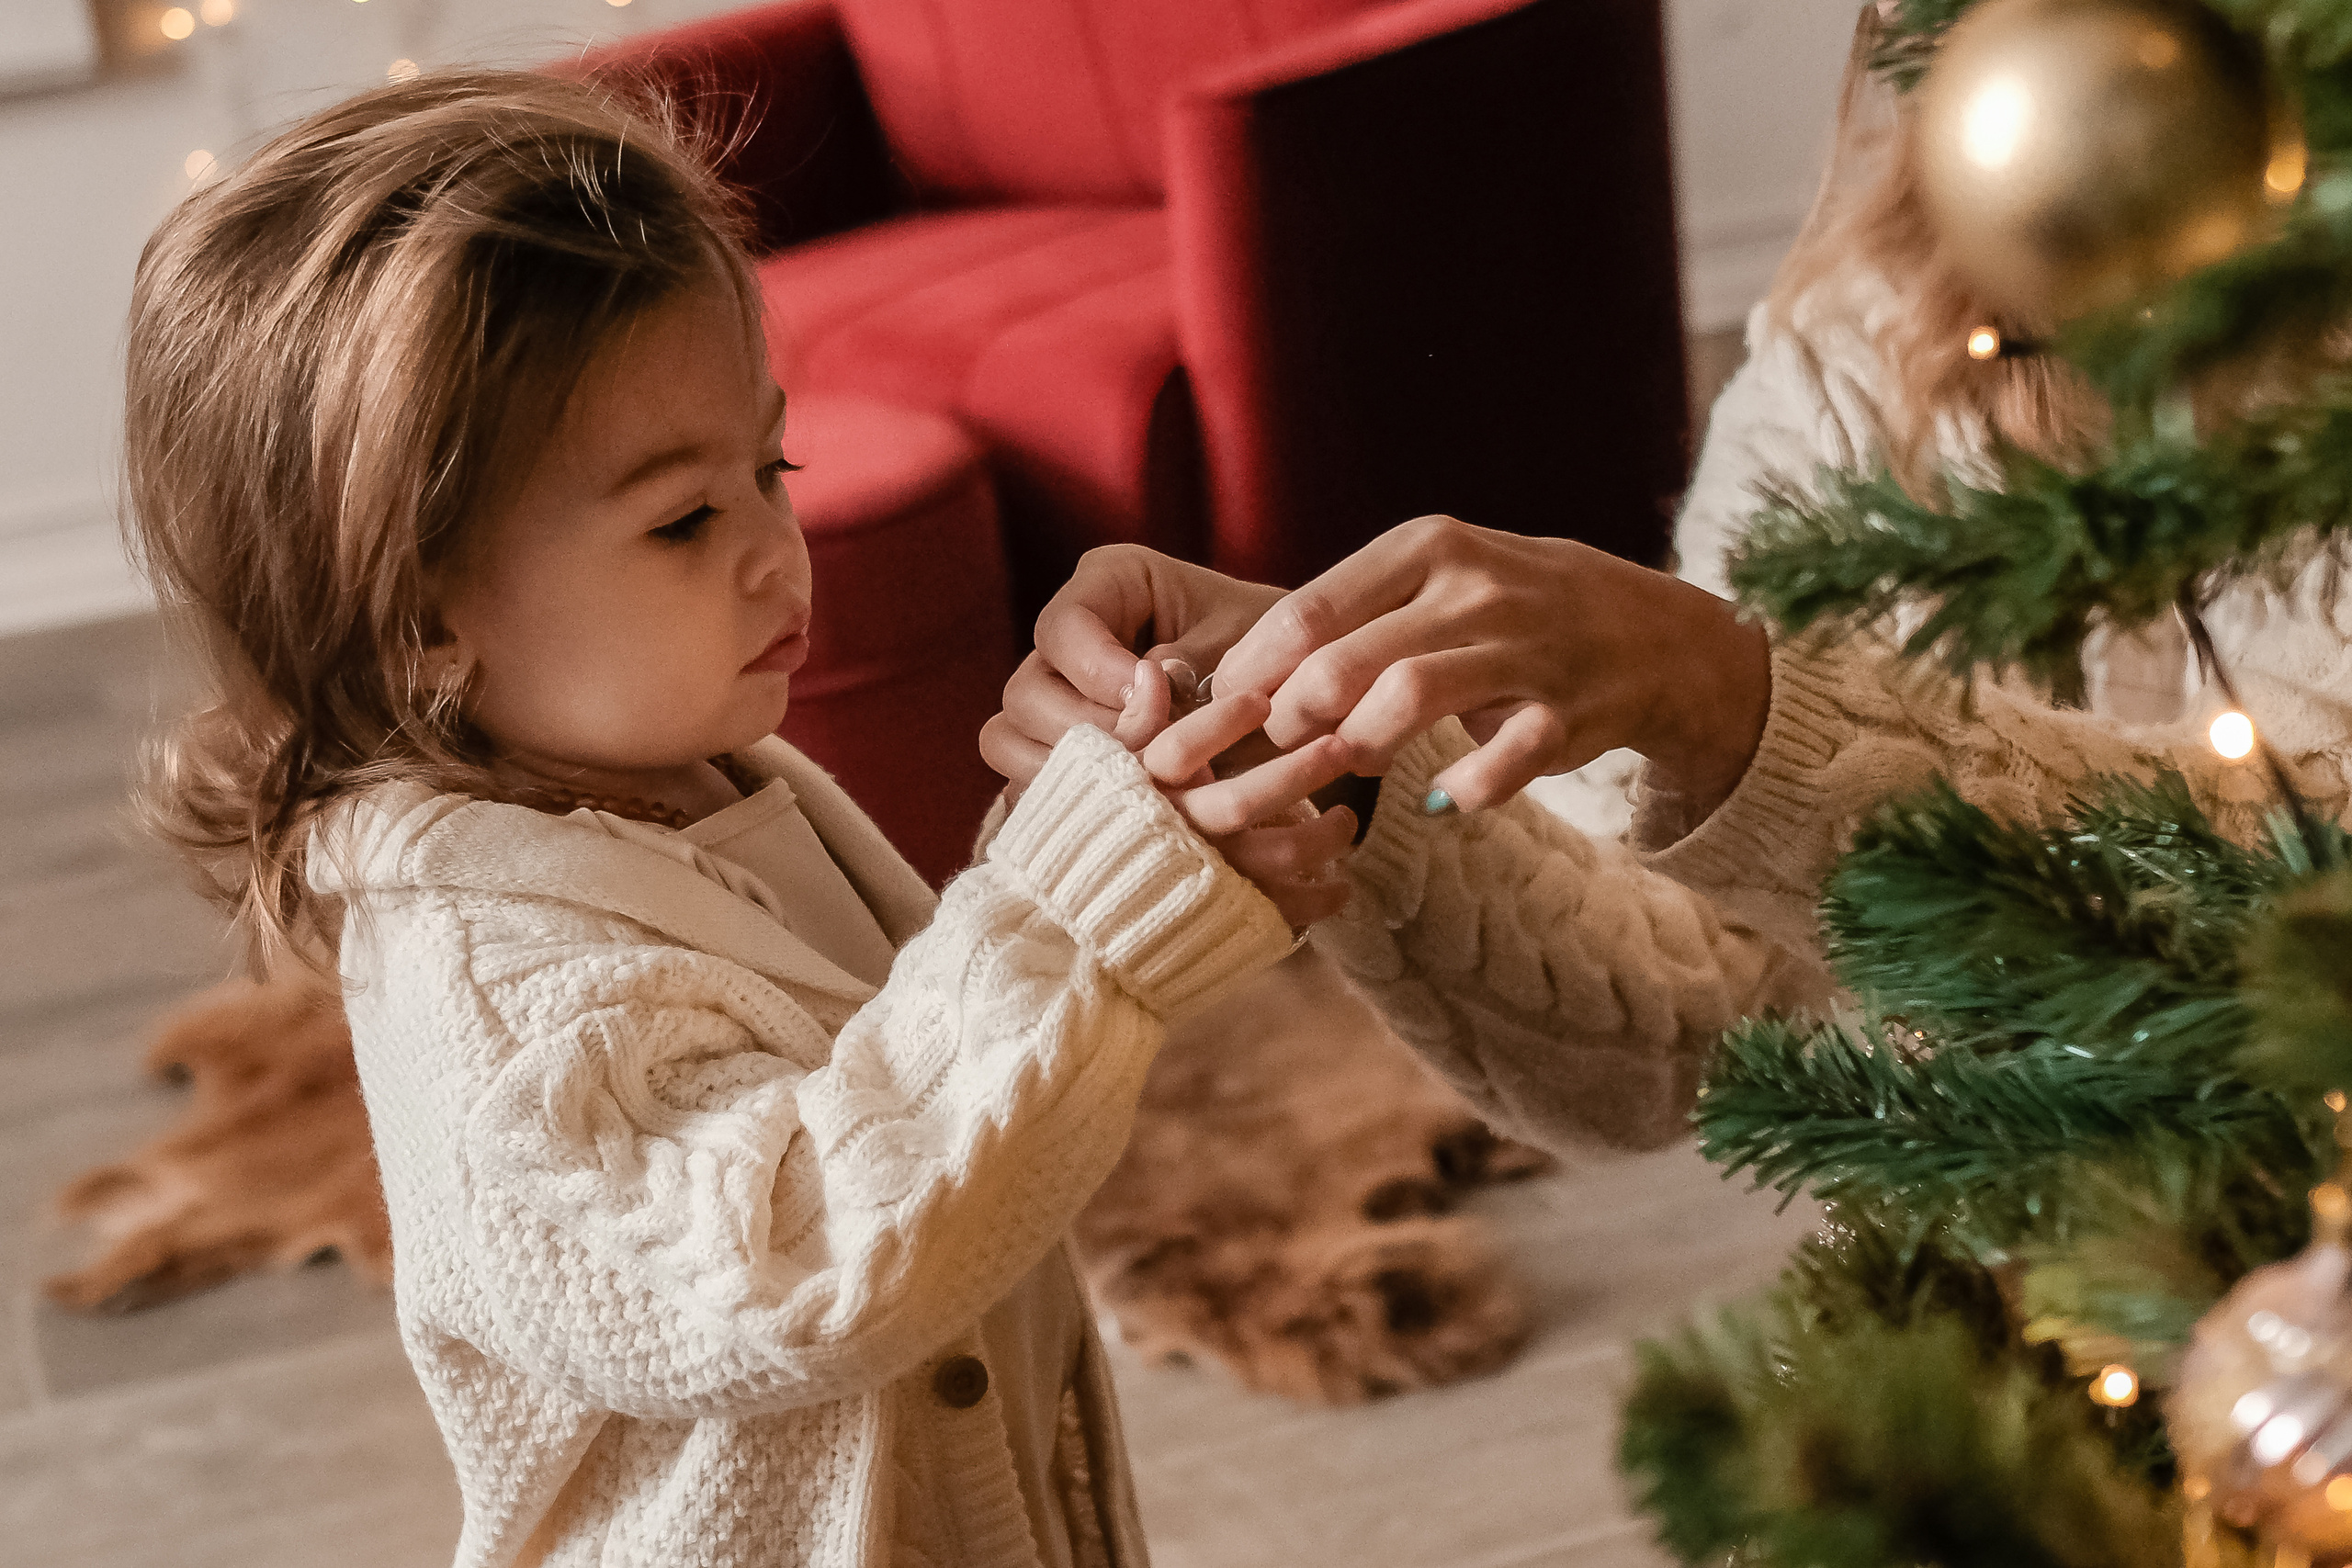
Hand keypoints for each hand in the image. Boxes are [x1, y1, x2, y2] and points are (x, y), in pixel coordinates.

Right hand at [981, 545, 1284, 798]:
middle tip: (1156, 753)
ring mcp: (1052, 697)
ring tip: (1145, 782)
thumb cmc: (1277, 652)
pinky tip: (1125, 806)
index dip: (1100, 671)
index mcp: (1108, 583)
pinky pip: (1024, 780)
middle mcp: (1067, 639)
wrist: (1291, 693)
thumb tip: (1146, 688)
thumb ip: (1197, 659)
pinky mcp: (1055, 749)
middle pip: (1025, 692)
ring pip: (1009, 740)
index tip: (1159, 695)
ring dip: (1073, 773)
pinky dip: (1070, 799)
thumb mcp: (1250, 643)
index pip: (1064, 628)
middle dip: (1090, 732)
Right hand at [1119, 660, 1357, 931]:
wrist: (1090, 908)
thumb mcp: (1106, 769)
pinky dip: (1319, 898)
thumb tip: (1152, 671)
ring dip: (1323, 836)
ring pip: (1273, 854)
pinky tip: (1340, 885)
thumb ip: (1135, 723)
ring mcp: (1203, 875)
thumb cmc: (1107, 824)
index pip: (1180, 750)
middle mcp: (1177, 831)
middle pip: (1240, 802)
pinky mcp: (1225, 914)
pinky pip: (1281, 908)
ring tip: (1347, 819)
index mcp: (1145, 789)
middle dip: (1296, 772)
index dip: (1221, 723)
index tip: (1261, 699)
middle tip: (1340, 747)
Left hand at [1214, 516, 1771, 813]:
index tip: (1231, 708)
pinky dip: (1461, 790)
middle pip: (1345, 659)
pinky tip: (1441, 800)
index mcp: (1428, 548)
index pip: (1310, 611)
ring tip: (1354, 760)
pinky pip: (1501, 763)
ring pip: (1409, 697)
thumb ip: (1350, 614)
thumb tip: (1240, 669)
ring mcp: (1524, 651)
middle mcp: (1474, 589)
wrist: (1646, 632)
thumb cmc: (1505, 608)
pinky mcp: (1566, 714)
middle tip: (1285, 743)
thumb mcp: (1435, 577)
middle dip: (1296, 714)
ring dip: (1362, 744)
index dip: (1256, 670)